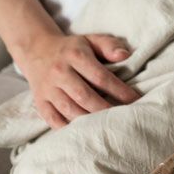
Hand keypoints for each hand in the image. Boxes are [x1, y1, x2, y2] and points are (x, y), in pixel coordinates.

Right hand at [14, 32, 141, 128]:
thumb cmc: (73, 49)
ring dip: (90, 122)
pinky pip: (53, 120)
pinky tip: (85, 133)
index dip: (120, 91)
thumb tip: (125, 55)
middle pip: (85, 97)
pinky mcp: (40, 101)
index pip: (101, 77)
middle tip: (123, 119)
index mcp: (75, 56)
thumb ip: (109, 46)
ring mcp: (48, 88)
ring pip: (70, 110)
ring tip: (107, 127)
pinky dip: (68, 129)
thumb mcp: (91, 40)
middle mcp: (59, 72)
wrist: (37, 50)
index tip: (136, 101)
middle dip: (106, 110)